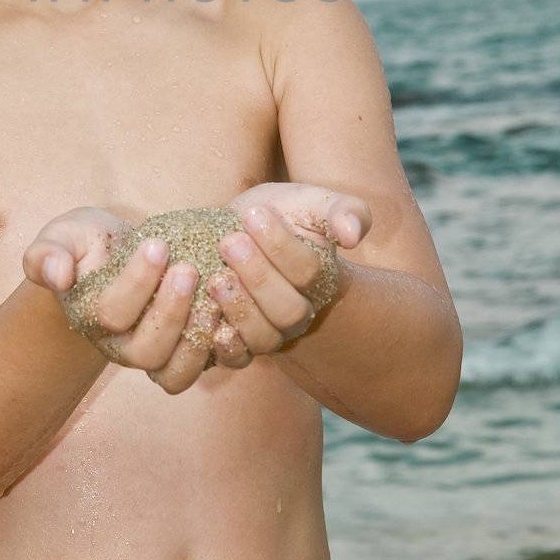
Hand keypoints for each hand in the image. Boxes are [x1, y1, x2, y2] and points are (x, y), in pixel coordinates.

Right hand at [22, 206, 225, 393]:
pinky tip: (231, 309)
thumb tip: (58, 274)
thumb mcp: (62, 235)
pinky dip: (219, 347)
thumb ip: (47, 252)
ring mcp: (153, 354)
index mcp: (90, 319)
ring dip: (196, 334)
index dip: (137, 283)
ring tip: (214, 291)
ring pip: (174, 370)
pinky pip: (201, 368)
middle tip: (188, 268)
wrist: (116, 256)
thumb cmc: (87, 244)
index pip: (112, 313)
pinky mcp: (184, 353)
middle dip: (170, 310)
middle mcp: (120, 347)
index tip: (157, 244)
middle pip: (146, 350)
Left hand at [205, 182, 371, 368]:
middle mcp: (298, 314)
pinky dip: (225, 343)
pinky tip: (207, 313)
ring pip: (264, 337)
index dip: (281, 246)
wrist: (241, 234)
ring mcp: (269, 333)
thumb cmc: (281, 214)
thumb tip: (352, 236)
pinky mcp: (238, 345)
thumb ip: (343, 211)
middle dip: (258, 276)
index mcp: (321, 280)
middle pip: (289, 311)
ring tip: (215, 276)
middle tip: (230, 241)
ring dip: (239, 307)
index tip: (254, 214)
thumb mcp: (310, 202)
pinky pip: (236, 358)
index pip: (309, 271)